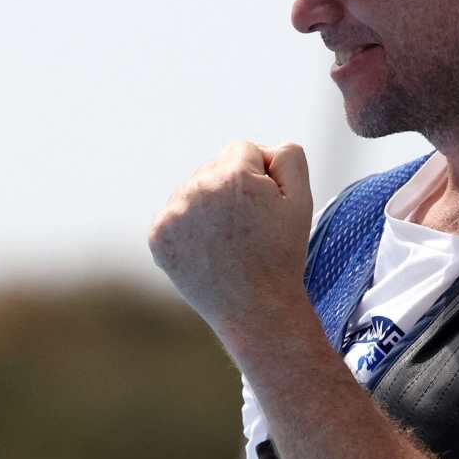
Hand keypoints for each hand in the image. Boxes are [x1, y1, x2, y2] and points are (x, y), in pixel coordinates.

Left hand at [148, 141, 313, 341]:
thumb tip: (260, 149)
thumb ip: (287, 156)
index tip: (264, 208)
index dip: (260, 177)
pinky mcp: (158, 236)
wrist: (255, 309)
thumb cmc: (281, 254)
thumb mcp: (301, 199)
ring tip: (227, 240)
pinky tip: (207, 249)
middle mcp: (197, 188)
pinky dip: (190, 227)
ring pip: (194, 189)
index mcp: (233, 175)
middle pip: (215, 167)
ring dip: (209, 206)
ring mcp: (173, 213)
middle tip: (248, 228)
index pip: (243, 149)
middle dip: (231, 188)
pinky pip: (176, 213)